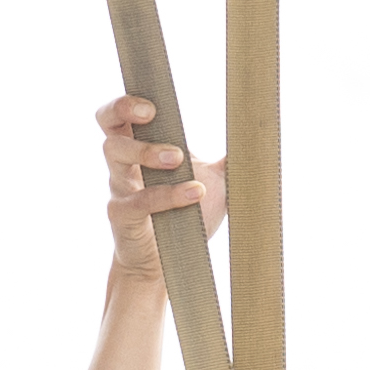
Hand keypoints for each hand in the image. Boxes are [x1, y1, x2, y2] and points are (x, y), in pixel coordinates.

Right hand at [93, 96, 220, 292]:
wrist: (167, 268)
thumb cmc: (184, 218)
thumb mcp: (213, 185)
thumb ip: (229, 163)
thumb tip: (261, 141)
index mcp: (141, 150)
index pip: (120, 115)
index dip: (127, 101)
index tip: (153, 103)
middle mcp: (124, 165)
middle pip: (108, 125)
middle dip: (123, 110)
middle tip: (150, 113)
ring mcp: (120, 189)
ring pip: (115, 155)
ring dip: (147, 150)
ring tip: (178, 158)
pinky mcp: (122, 216)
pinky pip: (137, 200)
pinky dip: (166, 195)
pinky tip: (194, 194)